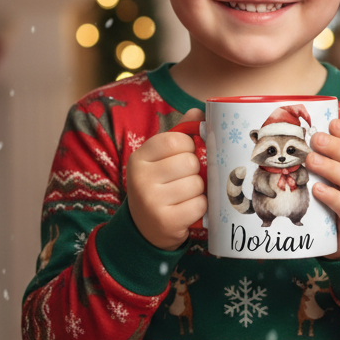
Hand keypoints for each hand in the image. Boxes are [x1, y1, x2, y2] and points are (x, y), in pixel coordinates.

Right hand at [125, 108, 206, 250]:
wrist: (145, 228)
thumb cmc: (159, 185)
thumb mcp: (161, 159)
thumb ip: (179, 134)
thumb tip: (199, 111)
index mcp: (139, 157)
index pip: (176, 139)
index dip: (189, 147)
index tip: (183, 157)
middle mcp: (140, 178)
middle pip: (190, 162)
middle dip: (195, 171)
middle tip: (184, 180)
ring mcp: (151, 201)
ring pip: (197, 184)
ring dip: (199, 191)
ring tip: (185, 196)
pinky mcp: (165, 221)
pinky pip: (200, 205)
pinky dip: (200, 207)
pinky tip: (187, 210)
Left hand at [305, 119, 339, 258]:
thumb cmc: (337, 203)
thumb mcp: (334, 180)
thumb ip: (323, 162)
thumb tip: (298, 141)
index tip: (331, 123)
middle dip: (335, 146)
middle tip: (315, 139)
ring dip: (331, 168)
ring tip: (312, 161)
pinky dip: (332, 196)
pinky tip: (318, 190)